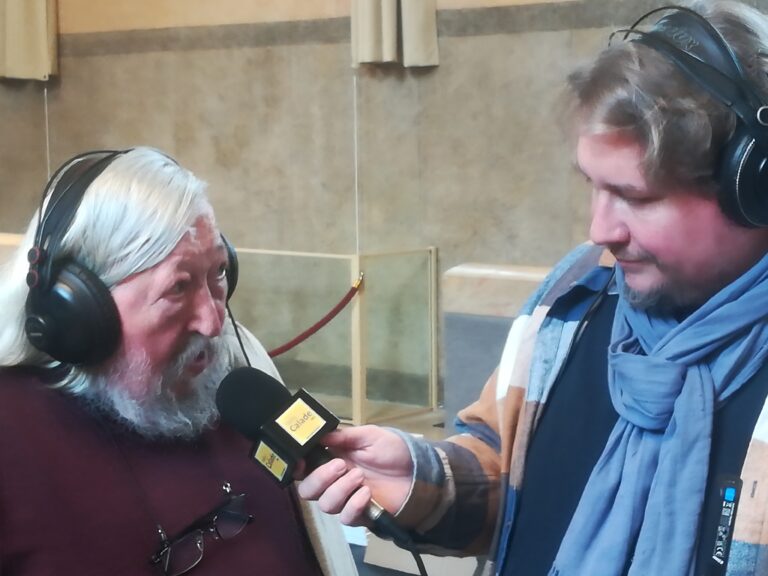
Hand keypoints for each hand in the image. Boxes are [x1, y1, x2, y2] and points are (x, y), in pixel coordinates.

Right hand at [296, 425, 412, 525]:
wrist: (417, 471)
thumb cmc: (392, 450)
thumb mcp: (369, 436)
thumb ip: (344, 436)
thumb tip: (320, 434)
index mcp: (331, 459)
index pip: (304, 468)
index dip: (296, 467)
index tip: (300, 463)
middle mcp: (334, 481)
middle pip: (307, 490)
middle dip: (319, 478)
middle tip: (340, 465)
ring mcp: (346, 499)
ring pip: (325, 505)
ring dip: (340, 489)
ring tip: (361, 476)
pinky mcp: (360, 514)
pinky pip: (346, 517)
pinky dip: (354, 505)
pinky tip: (367, 493)